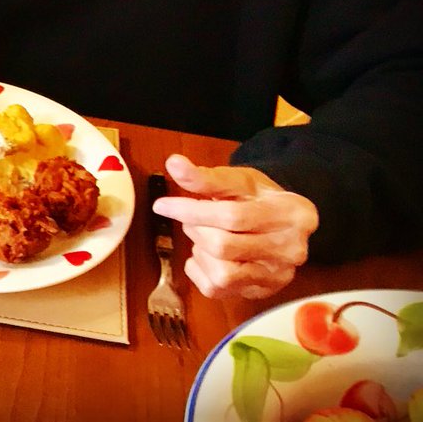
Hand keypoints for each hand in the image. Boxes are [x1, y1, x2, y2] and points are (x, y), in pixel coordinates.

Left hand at [152, 153, 318, 299]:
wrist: (281, 221)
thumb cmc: (258, 197)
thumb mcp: (239, 179)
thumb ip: (206, 176)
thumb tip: (174, 163)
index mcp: (292, 214)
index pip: (232, 216)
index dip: (191, 210)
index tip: (162, 205)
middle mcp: (292, 250)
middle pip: (224, 246)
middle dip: (195, 228)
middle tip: (192, 217)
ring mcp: (278, 276)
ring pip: (221, 273)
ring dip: (200, 251)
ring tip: (205, 234)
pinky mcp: (262, 292)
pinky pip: (217, 290)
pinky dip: (200, 270)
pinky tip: (207, 255)